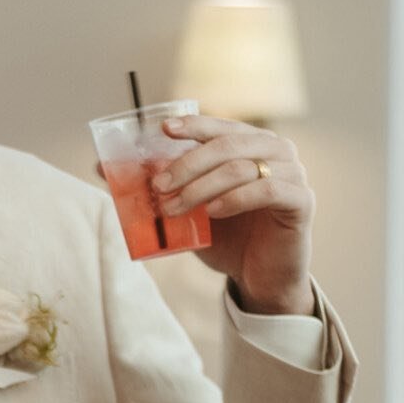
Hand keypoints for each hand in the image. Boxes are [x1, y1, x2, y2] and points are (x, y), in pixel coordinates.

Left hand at [152, 115, 315, 315]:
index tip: (163, 131)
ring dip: (201, 186)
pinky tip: (212, 212)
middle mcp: (276, 151)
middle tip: (158, 185)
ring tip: (175, 208)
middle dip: (187, 164)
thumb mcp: (185, 210)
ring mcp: (293, 173)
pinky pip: (266, 190)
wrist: (259, 278)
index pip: (220, 125)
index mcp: (251, 143)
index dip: (193, 124)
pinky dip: (234, 198)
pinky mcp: (301, 201)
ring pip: (240, 167)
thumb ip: (155, 186)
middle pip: (227, 144)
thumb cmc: (226, 239)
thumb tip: (102, 167)